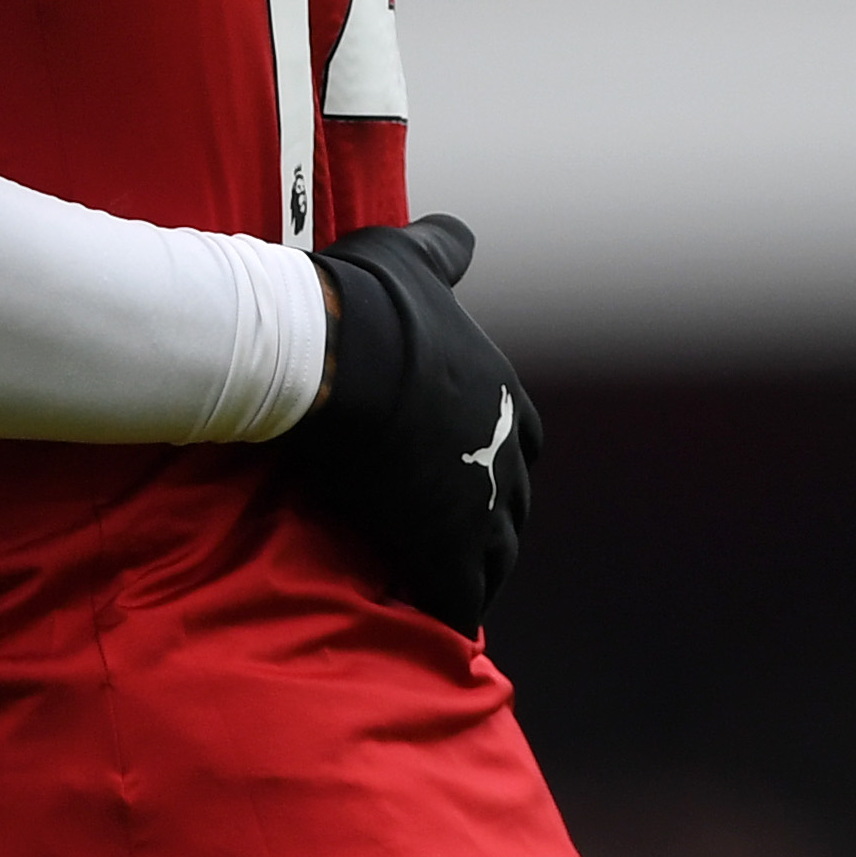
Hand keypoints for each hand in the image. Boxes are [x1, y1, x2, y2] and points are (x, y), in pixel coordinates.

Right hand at [283, 214, 540, 634]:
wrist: (334, 352)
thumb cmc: (368, 301)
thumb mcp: (411, 259)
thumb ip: (443, 250)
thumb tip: (461, 233)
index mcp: (503, 393)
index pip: (521, 439)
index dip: (498, 458)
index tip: (476, 470)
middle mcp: (505, 454)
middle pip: (512, 503)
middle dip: (492, 520)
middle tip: (460, 536)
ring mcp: (478, 505)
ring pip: (493, 555)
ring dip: (476, 570)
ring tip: (451, 586)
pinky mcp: (441, 545)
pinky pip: (455, 594)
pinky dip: (448, 610)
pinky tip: (432, 623)